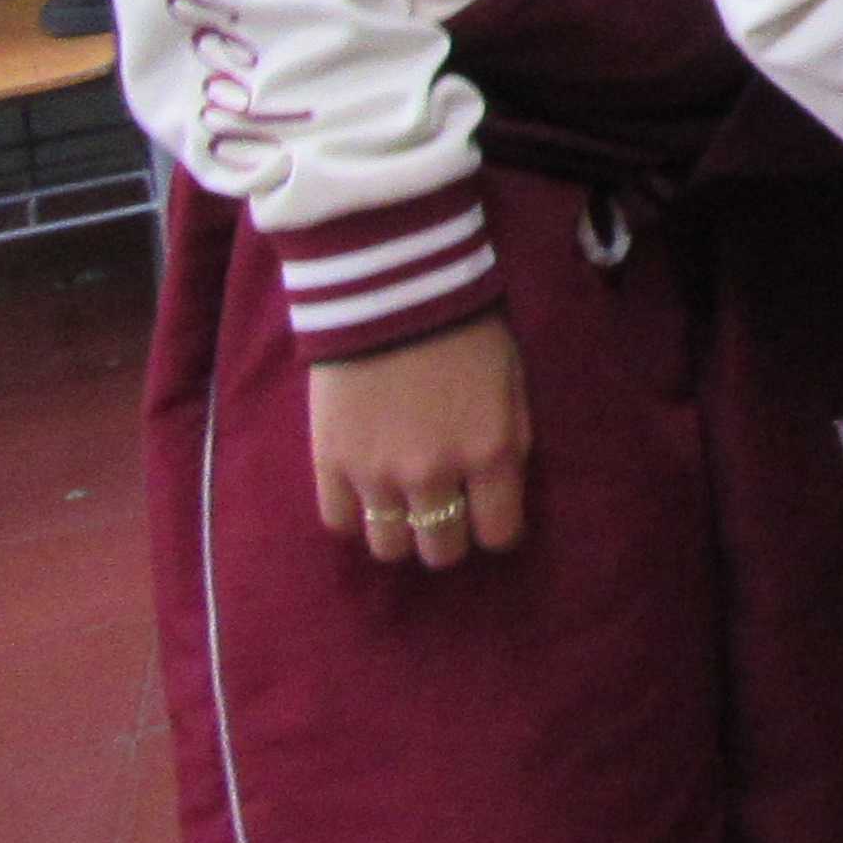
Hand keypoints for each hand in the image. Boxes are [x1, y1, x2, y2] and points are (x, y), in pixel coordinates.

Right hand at [307, 313, 531, 566]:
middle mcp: (435, 475)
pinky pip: (340, 523)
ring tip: (403, 507)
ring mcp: (377, 475)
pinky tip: (365, 494)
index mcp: (491, 453)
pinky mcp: (329, 464)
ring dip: (401, 532)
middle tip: (445, 512)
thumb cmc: (467, 331)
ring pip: (389, 548)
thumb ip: (509, 444)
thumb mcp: (513, 385)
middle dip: (449, 537)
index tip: (490, 516)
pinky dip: (356, 516)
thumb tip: (500, 492)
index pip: (498, 533)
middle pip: (441, 550)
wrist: (393, 292)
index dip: (496, 529)